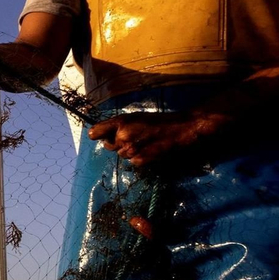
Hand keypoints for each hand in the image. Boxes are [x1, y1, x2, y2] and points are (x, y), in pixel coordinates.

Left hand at [86, 110, 230, 168]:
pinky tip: (151, 150)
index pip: (95, 132)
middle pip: (108, 146)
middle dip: (117, 143)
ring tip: (146, 142)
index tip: (101, 136)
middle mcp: (122, 135)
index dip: (98, 135)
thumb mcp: (136, 117)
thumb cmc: (160, 121)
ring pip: (121, 154)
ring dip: (130, 151)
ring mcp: (131, 149)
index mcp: (121, 122)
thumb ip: (119, 125)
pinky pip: (133, 162)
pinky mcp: (140, 160)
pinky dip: (140, 158)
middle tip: (134, 137)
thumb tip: (103, 135)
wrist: (182, 129)